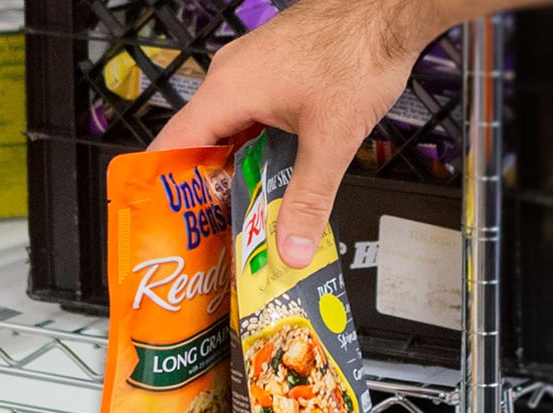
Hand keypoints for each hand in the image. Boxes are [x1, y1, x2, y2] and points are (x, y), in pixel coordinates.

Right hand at [151, 0, 526, 266]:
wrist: (386, 11)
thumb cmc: (357, 55)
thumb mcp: (331, 140)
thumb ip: (309, 198)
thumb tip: (292, 249)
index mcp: (227, 90)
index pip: (173, 145)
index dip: (165, 186)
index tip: (166, 221)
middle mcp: (229, 75)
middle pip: (198, 140)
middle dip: (203, 186)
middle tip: (209, 229)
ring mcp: (248, 67)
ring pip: (226, 126)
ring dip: (231, 164)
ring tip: (239, 208)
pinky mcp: (271, 65)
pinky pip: (246, 110)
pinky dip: (250, 142)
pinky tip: (269, 167)